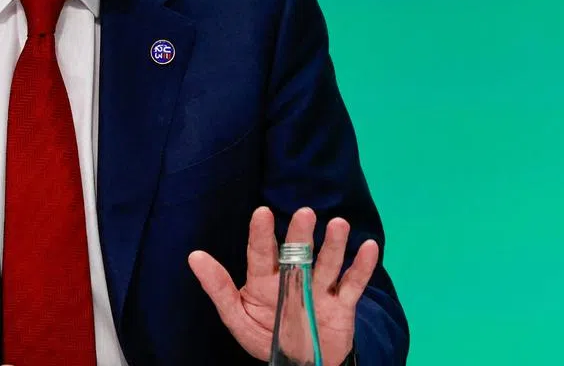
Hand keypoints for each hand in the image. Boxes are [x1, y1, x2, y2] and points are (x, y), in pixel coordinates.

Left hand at [188, 206, 377, 365]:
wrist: (301, 363)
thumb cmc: (265, 336)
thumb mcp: (237, 317)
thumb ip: (219, 289)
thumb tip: (194, 256)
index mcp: (264, 280)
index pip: (261, 254)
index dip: (260, 234)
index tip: (261, 213)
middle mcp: (293, 278)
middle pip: (297, 253)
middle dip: (300, 234)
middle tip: (304, 213)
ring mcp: (320, 290)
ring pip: (327, 263)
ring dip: (333, 244)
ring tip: (338, 225)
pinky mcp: (342, 305)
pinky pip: (353, 284)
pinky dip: (362, 266)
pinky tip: (368, 246)